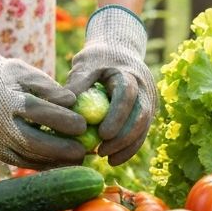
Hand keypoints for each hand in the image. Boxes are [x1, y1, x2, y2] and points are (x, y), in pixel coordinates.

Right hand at [0, 31, 86, 167]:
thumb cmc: (10, 77)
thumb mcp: (29, 74)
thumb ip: (51, 89)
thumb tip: (74, 102)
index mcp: (8, 99)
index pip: (38, 111)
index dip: (62, 119)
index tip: (84, 124)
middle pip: (32, 141)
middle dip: (60, 149)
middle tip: (84, 151)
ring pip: (28, 156)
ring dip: (55, 161)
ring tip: (78, 159)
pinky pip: (22, 162)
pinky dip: (43, 164)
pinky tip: (62, 163)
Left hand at [65, 5, 157, 165]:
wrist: (119, 51)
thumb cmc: (97, 58)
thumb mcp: (86, 63)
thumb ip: (78, 81)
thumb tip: (62, 103)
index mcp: (128, 73)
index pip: (127, 95)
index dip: (117, 116)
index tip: (102, 134)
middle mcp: (144, 87)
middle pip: (140, 115)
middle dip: (123, 137)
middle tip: (102, 151)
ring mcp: (148, 100)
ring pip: (143, 127)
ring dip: (127, 146)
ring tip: (105, 158)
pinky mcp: (146, 112)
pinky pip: (141, 132)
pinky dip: (128, 147)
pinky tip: (113, 159)